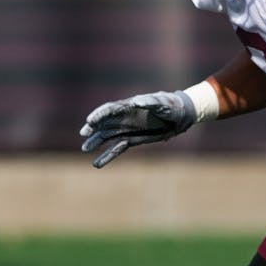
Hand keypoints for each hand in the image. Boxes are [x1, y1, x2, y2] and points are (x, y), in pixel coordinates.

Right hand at [80, 91, 195, 167]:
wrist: (181, 116)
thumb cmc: (172, 106)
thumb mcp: (163, 103)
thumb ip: (150, 102)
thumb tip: (136, 101)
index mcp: (130, 106)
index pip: (110, 109)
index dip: (99, 114)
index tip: (90, 121)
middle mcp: (125, 117)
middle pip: (104, 122)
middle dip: (93, 128)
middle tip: (84, 135)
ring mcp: (127, 129)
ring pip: (107, 136)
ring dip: (96, 141)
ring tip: (85, 149)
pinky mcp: (132, 140)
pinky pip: (117, 148)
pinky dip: (107, 155)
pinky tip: (97, 163)